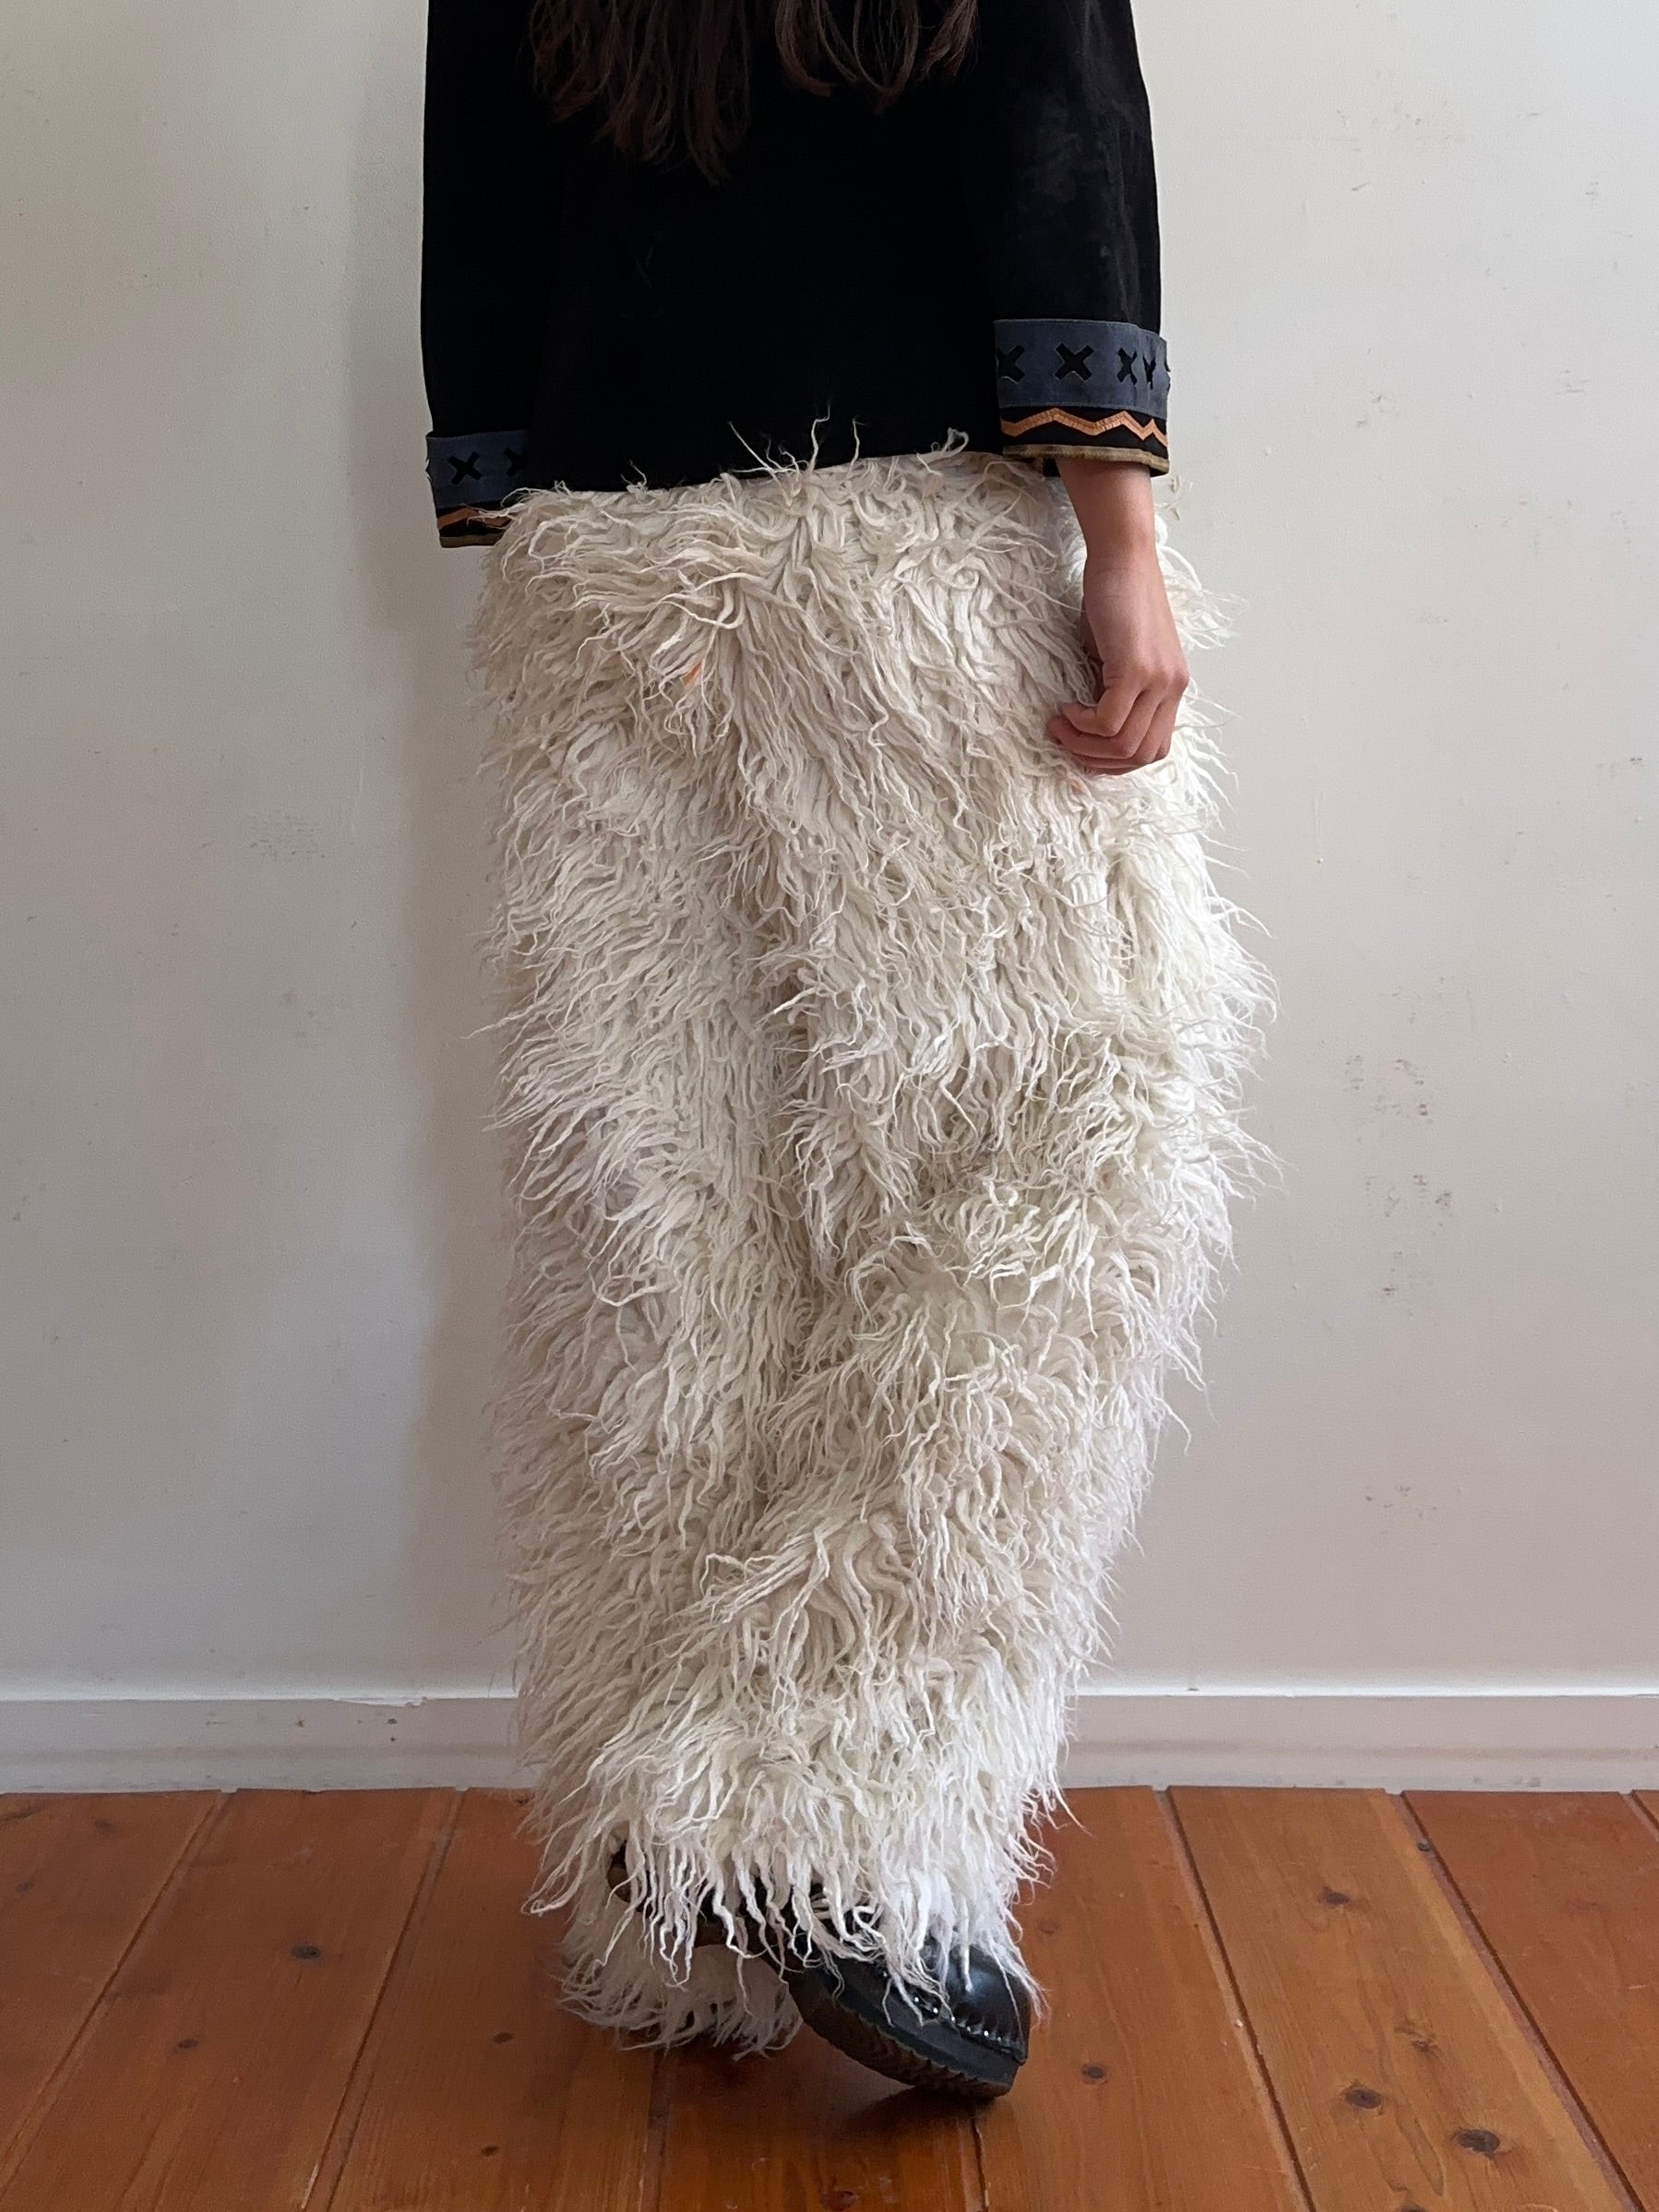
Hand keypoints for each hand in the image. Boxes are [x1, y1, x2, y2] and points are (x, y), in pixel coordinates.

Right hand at [1048, 462, 1188, 777]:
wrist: (1123, 556)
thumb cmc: (1116, 598)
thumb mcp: (1118, 655)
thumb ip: (1114, 689)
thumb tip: (1091, 723)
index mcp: (1172, 687)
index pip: (1153, 749)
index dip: (1115, 761)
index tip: (1082, 745)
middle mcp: (1173, 687)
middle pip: (1141, 755)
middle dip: (1097, 761)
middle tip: (1065, 742)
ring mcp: (1158, 679)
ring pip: (1124, 745)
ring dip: (1084, 745)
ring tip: (1060, 726)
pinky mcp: (1137, 669)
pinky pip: (1109, 722)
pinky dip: (1082, 725)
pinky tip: (1066, 708)